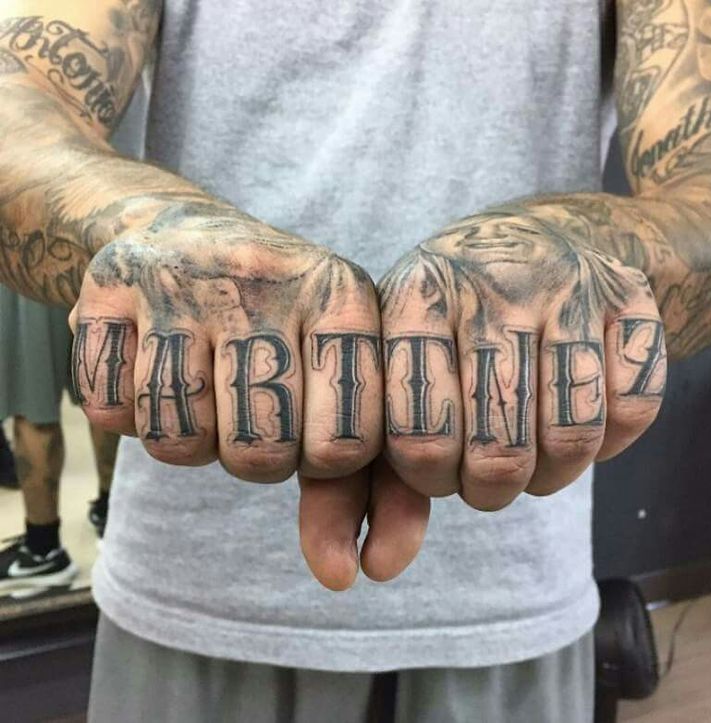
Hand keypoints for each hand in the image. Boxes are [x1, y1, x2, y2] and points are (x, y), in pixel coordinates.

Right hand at [69, 208, 427, 588]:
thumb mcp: (338, 394)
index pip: (348, 445)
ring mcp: (185, 273)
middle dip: (255, 456)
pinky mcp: (110, 281)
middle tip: (251, 408)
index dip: (322, 459)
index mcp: (346, 296)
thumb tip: (348, 577)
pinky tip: (149, 364)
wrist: (194, 241)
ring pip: (180, 439)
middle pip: (260, 452)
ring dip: (191, 438)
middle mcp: (270, 273)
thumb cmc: (284, 336)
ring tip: (204, 387)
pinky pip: (109, 411)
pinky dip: (127, 413)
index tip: (311, 423)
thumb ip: (367, 489)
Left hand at [377, 206, 666, 509]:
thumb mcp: (390, 366)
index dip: (429, 479)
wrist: (522, 238)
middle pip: (499, 450)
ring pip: (572, 436)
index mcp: (417, 296)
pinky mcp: (630, 295)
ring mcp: (567, 283)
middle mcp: (492, 282)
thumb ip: (370, 461)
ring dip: (551, 475)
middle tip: (483, 480)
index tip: (434, 471)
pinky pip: (635, 409)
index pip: (420, 436)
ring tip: (529, 461)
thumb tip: (378, 564)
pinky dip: (609, 444)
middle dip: (489, 490)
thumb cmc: (442, 325)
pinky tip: (578, 424)